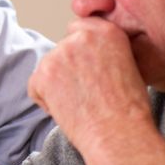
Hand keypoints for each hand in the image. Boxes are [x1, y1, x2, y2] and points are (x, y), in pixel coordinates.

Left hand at [28, 17, 150, 152]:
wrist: (119, 134)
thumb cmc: (129, 109)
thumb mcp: (128, 65)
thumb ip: (105, 51)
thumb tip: (86, 55)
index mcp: (106, 30)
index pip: (79, 29)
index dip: (82, 53)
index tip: (90, 71)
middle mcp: (81, 36)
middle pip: (62, 49)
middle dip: (69, 69)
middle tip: (87, 93)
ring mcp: (59, 54)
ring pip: (48, 68)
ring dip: (57, 85)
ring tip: (81, 105)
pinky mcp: (42, 74)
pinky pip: (36, 87)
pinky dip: (46, 101)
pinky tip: (68, 111)